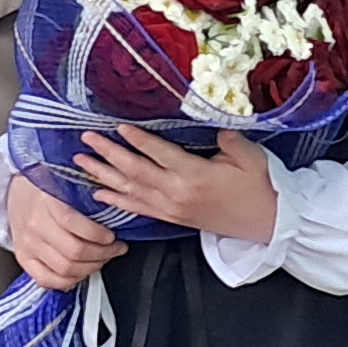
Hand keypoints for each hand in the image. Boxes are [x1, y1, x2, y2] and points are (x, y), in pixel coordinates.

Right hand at [6, 173, 121, 290]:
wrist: (17, 191)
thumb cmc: (46, 186)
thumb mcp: (66, 182)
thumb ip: (87, 194)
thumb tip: (115, 210)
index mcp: (47, 201)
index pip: (76, 225)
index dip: (99, 236)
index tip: (112, 236)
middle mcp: (36, 224)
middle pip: (74, 252)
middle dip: (102, 254)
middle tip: (115, 250)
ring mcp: (28, 244)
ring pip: (64, 269)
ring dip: (90, 268)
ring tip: (102, 260)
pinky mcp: (23, 257)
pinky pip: (46, 279)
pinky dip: (67, 281)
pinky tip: (81, 272)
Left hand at [75, 126, 281, 243]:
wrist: (266, 223)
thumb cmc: (259, 187)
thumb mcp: (249, 157)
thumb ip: (228, 139)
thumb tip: (212, 123)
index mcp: (194, 175)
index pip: (158, 154)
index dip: (136, 140)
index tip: (117, 126)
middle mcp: (176, 192)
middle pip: (135, 171)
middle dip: (108, 153)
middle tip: (87, 138)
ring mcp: (171, 207)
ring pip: (130, 190)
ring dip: (103, 175)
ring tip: (81, 162)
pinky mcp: (171, 217)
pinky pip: (137, 208)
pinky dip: (116, 200)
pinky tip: (98, 194)